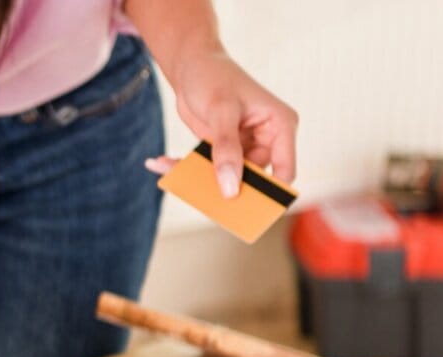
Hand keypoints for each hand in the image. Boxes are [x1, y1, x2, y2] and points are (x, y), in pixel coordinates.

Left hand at [145, 51, 297, 195]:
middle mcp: (266, 139)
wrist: (192, 64)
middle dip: (226, 188)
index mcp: (281, 127)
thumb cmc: (213, 77)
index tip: (244, 206)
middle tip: (198, 195)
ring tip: (169, 170)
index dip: (269, 192)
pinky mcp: (220, 149)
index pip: (285, 171)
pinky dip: (184, 168)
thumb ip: (226, 149)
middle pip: (252, 179)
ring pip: (225, 177)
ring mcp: (243, 146)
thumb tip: (230, 187)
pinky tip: (158, 162)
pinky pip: (205, 168)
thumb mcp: (221, 111)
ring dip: (198, 179)